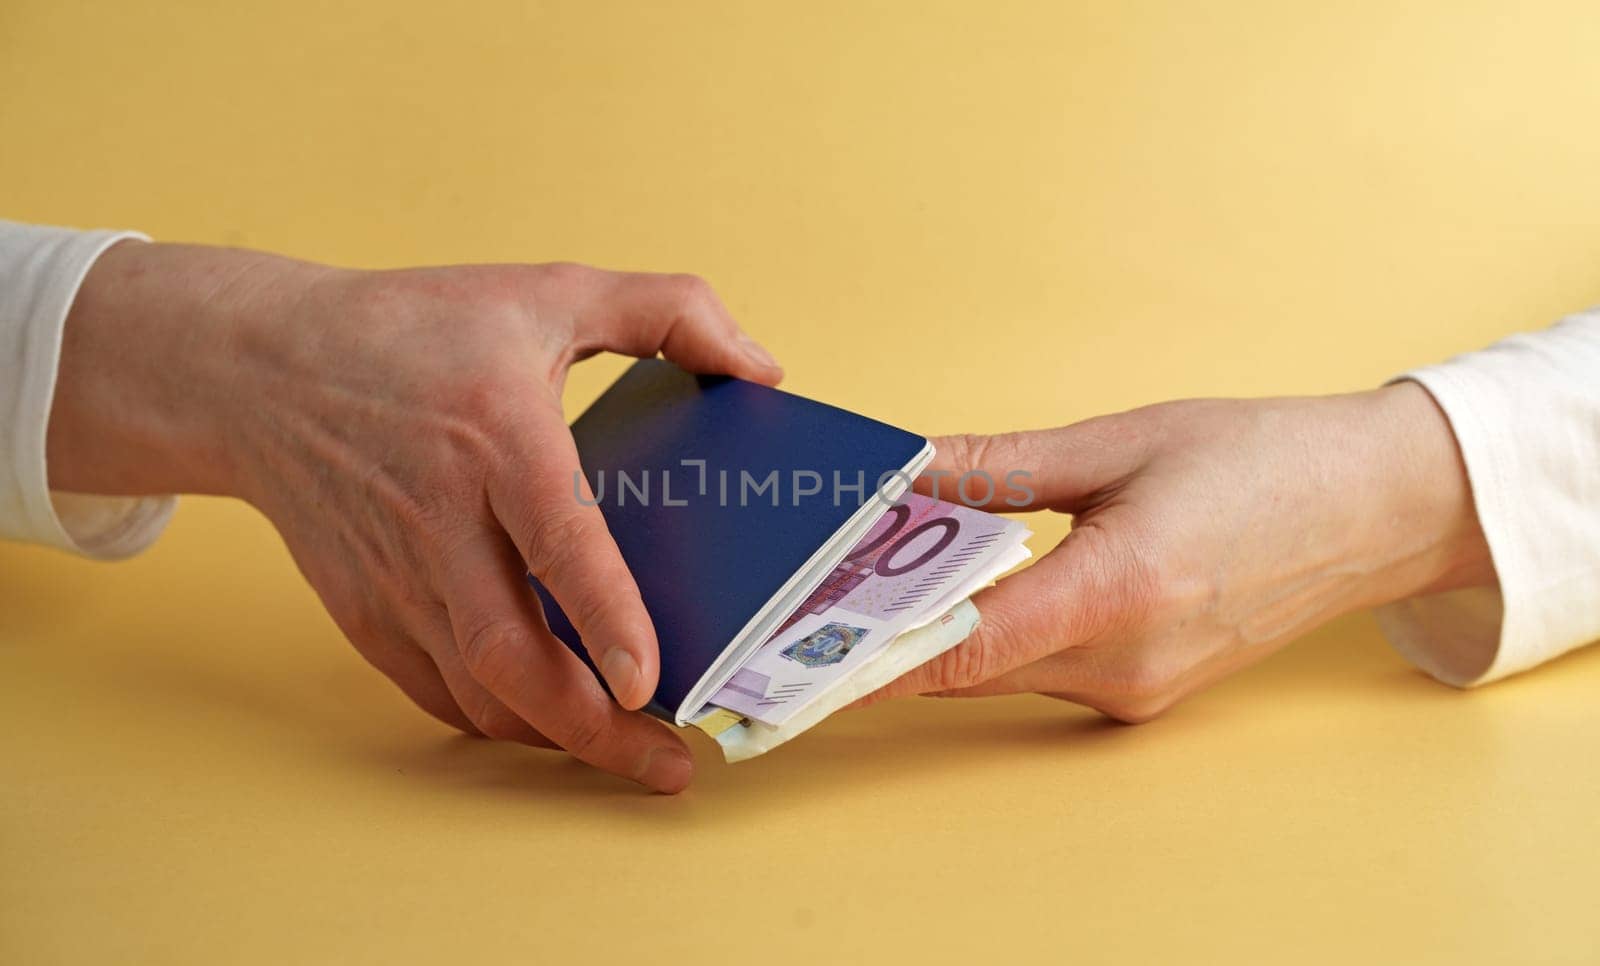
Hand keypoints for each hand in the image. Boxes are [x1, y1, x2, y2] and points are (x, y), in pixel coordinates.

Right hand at [48, 241, 782, 791]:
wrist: (259, 372)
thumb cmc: (415, 328)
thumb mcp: (548, 289)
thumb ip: (670, 310)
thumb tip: (763, 370)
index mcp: (497, 433)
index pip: (556, 537)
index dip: (603, 615)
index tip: (649, 679)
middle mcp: (440, 516)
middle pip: (510, 654)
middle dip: (593, 728)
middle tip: (668, 764)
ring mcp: (396, 574)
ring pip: (476, 691)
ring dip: (555, 736)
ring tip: (629, 751)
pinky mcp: (365, 611)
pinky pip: (439, 691)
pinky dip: (501, 718)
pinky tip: (554, 720)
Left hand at [861, 385, 1495, 719]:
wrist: (1377, 508)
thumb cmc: (1264, 463)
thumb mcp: (1123, 442)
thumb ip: (1000, 464)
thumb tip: (902, 466)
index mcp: (1118, 591)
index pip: (960, 646)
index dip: (868, 654)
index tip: (797, 650)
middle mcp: (1124, 663)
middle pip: (966, 662)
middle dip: (890, 625)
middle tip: (816, 580)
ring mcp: (1137, 689)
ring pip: (1000, 669)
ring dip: (941, 627)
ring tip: (878, 569)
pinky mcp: (1144, 690)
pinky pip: (1042, 669)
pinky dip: (995, 633)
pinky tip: (967, 583)